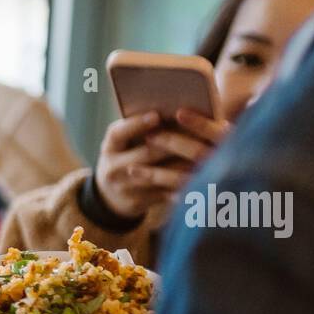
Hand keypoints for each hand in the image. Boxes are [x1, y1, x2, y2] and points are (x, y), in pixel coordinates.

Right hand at [95, 110, 230, 219]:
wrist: (110, 197)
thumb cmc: (125, 158)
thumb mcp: (123, 144)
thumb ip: (139, 129)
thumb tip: (173, 111)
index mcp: (109, 148)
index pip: (118, 133)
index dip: (136, 124)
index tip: (157, 115)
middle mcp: (113, 169)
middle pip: (146, 154)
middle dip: (172, 143)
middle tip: (198, 131)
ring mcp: (124, 188)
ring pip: (159, 174)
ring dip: (183, 163)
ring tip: (205, 151)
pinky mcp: (138, 202)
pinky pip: (164, 191)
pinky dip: (182, 182)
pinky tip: (201, 174)